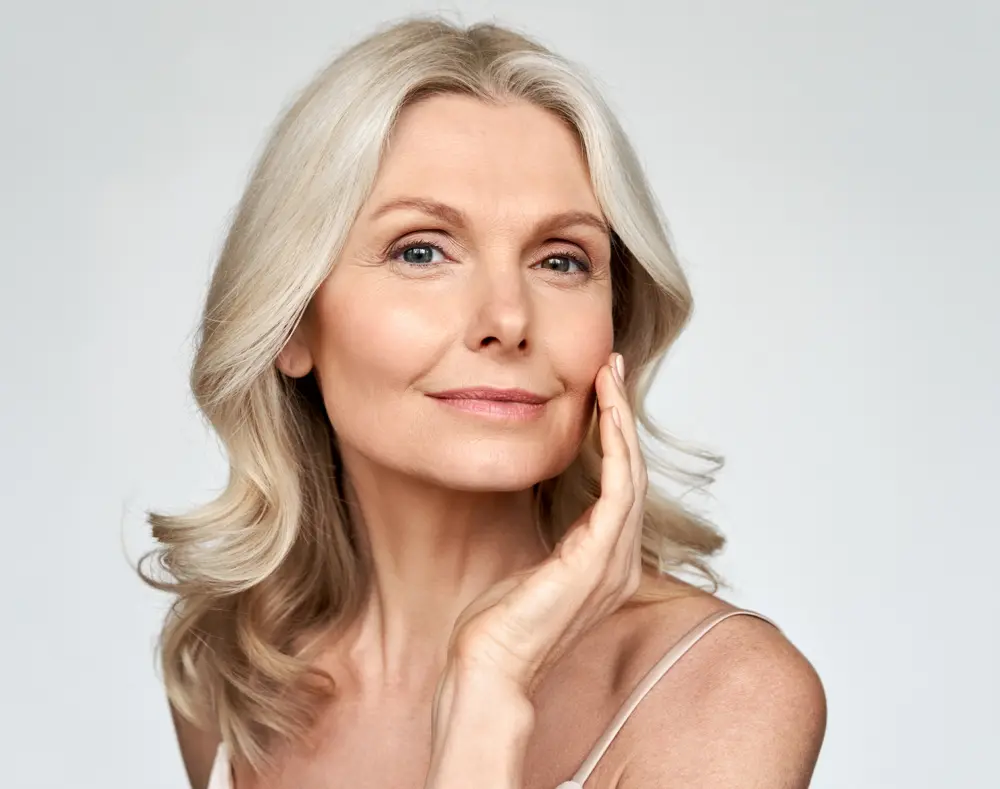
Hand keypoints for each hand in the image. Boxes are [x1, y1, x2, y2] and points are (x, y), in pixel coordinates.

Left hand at [444, 352, 647, 696]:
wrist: (489, 667)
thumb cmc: (500, 624)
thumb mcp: (531, 566)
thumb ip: (553, 537)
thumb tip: (546, 504)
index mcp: (606, 560)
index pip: (619, 484)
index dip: (614, 435)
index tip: (603, 392)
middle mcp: (620, 559)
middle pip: (632, 470)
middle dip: (622, 415)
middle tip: (613, 367)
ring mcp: (614, 561)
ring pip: (630, 472)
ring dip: (621, 420)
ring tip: (610, 376)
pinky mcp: (598, 560)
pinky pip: (618, 490)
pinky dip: (616, 447)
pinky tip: (607, 414)